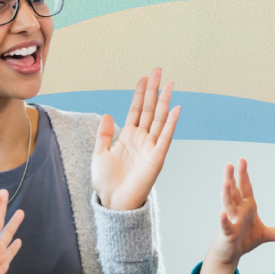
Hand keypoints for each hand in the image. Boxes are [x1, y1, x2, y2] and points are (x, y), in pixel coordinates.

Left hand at [92, 68, 180, 210]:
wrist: (114, 202)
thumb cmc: (107, 182)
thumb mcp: (99, 154)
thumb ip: (104, 135)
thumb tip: (107, 115)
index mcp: (127, 137)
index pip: (136, 110)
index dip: (140, 94)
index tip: (144, 78)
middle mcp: (141, 139)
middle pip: (149, 109)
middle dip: (154, 90)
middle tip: (158, 71)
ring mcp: (150, 146)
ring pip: (159, 118)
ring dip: (164, 101)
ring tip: (169, 83)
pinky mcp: (157, 157)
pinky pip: (165, 136)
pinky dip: (171, 122)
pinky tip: (175, 108)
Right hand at [197, 159, 274, 273]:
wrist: (230, 254)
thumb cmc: (243, 240)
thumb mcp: (264, 235)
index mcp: (246, 208)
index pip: (245, 189)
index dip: (244, 175)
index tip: (242, 161)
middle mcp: (237, 211)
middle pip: (234, 192)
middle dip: (232, 178)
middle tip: (230, 164)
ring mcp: (231, 221)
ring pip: (228, 205)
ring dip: (227, 193)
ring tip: (225, 181)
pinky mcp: (227, 233)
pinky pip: (225, 226)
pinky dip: (223, 220)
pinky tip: (221, 214)